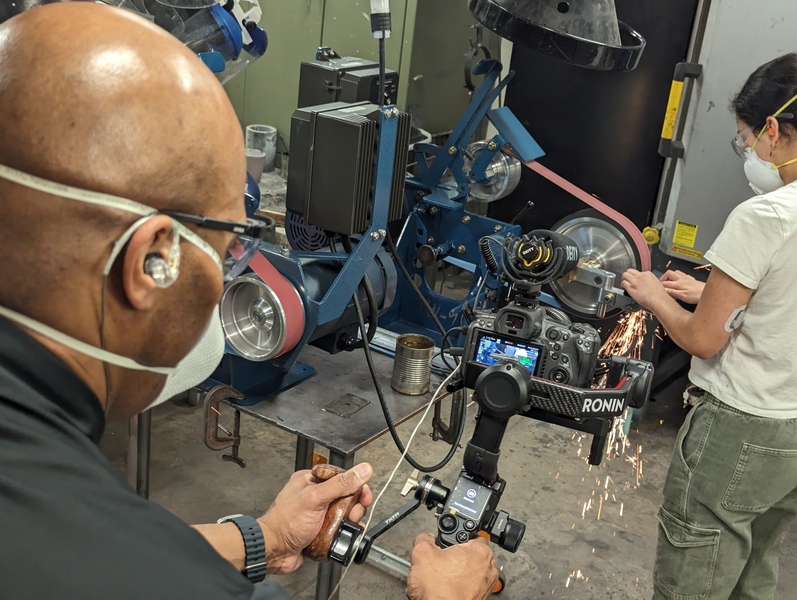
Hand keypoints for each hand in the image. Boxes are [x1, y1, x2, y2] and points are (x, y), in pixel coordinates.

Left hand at [257, 463, 372, 574]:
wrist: (273, 552)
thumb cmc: (285, 523)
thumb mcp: (316, 498)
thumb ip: (341, 484)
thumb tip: (362, 470)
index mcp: (312, 480)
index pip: (342, 477)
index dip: (356, 486)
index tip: (364, 496)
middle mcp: (315, 496)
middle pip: (346, 497)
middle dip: (354, 507)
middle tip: (353, 515)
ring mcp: (318, 514)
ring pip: (344, 514)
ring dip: (350, 522)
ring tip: (346, 526)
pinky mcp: (320, 530)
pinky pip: (339, 529)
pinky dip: (344, 533)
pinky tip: (346, 536)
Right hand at [406, 534, 498, 599]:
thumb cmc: (438, 590)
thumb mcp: (422, 553)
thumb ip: (425, 538)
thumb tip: (426, 538)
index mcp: (480, 552)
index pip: (471, 534)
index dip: (455, 537)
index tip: (446, 543)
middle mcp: (488, 568)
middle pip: (469, 554)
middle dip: (455, 556)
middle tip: (441, 561)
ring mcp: (485, 586)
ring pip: (469, 571)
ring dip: (456, 572)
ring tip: (441, 577)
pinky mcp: (480, 598)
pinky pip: (469, 586)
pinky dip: (458, 585)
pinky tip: (445, 588)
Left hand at [621, 269, 669, 309]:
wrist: (658, 300)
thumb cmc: (659, 295)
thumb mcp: (657, 283)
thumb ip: (650, 281)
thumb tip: (647, 284)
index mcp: (648, 274)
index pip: (639, 272)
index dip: (636, 276)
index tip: (636, 280)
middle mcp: (641, 276)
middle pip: (630, 271)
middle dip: (628, 275)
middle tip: (627, 279)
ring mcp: (635, 281)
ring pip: (625, 275)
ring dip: (624, 278)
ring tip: (624, 282)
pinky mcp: (631, 287)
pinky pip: (623, 283)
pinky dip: (622, 285)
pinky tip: (624, 288)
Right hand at [660, 270, 704, 303]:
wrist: (708, 292)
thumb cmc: (697, 295)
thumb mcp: (682, 296)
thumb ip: (672, 292)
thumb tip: (663, 290)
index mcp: (678, 283)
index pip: (665, 282)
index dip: (659, 285)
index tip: (656, 288)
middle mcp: (681, 279)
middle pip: (669, 273)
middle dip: (663, 277)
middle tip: (661, 283)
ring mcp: (687, 278)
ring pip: (676, 272)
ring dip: (671, 275)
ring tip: (669, 280)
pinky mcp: (692, 279)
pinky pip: (683, 275)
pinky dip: (679, 276)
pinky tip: (680, 281)